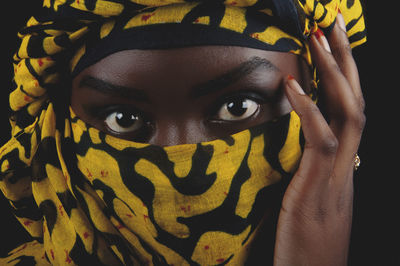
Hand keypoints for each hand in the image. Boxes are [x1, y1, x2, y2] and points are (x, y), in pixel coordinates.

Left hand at [274, 14, 365, 265]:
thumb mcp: (312, 189)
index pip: (348, 105)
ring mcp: (338, 170)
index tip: (329, 42)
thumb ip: (313, 162)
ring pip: (349, 110)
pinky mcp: (321, 183)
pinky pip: (321, 139)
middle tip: (332, 21)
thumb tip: (308, 138)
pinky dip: (308, 109)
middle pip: (354, 97)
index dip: (342, 72)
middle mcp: (348, 158)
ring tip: (320, 37)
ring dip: (336, 71)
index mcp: (343, 157)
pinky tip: (291, 84)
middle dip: (345, 57)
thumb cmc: (308, 233)